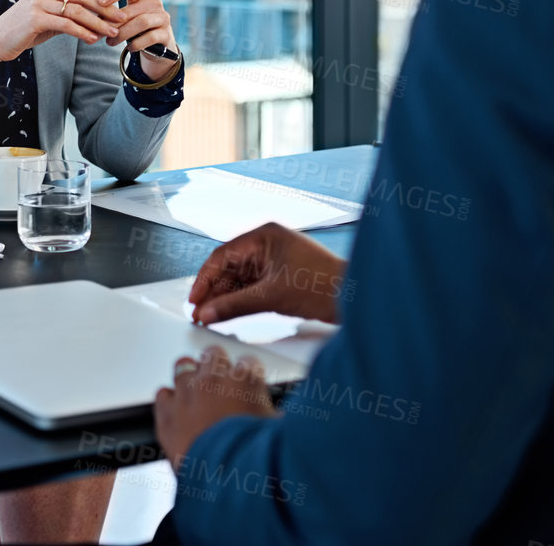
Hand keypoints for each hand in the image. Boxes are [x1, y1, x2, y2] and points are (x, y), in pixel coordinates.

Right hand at [0, 0, 121, 61]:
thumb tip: (94, 20)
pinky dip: (82, 32)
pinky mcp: (34, 19)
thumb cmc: (22, 32)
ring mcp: (38, 3)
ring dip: (98, 22)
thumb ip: (67, 15)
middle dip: (105, 7)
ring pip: (76, 10)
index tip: (115, 10)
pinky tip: (93, 39)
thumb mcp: (47, 19)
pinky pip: (65, 24)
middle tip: (121, 19)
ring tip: (111, 32)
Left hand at [96, 0, 177, 79]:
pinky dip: (136, 43)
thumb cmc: (133, 26)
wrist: (156, 44)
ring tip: (109, 42)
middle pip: (131, 10)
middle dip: (112, 22)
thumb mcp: (123, 16)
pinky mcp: (166, 34)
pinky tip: (128, 48)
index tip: (100, 2)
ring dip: (122, 34)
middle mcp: (155, 2)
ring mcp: (163, 17)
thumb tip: (86, 19)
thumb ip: (109, 15)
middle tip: (98, 32)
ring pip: (141, 22)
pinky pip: (150, 37)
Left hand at [154, 346, 275, 469]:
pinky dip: (170, 400)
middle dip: (219, 365)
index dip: (250, 375)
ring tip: (199, 392)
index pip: (249, 361)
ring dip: (192, 378)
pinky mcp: (167, 413)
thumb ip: (277, 417)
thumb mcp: (279, 434)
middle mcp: (213, 380)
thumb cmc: (255, 461)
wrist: (224, 485)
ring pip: (184, 367)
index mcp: (245, 380)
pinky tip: (178, 411)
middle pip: (213, 354)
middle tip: (223, 382)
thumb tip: (283, 418)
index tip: (250, 384)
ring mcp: (186, 393)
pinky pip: (163, 393)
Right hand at [187, 222, 346, 325]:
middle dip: (214, 291)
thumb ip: (234, 306)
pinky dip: (241, 300)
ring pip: (240, 280)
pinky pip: (252, 288)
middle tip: (200, 313)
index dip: (204, 279)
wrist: (359, 299)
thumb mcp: (272, 297)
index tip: (194, 299)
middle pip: (229, 268)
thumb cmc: (326, 286)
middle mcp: (268, 245)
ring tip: (212, 317)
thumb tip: (208, 313)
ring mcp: (274, 261)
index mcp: (265, 236)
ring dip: (226, 298)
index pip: (223, 255)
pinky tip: (230, 313)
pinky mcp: (281, 278)